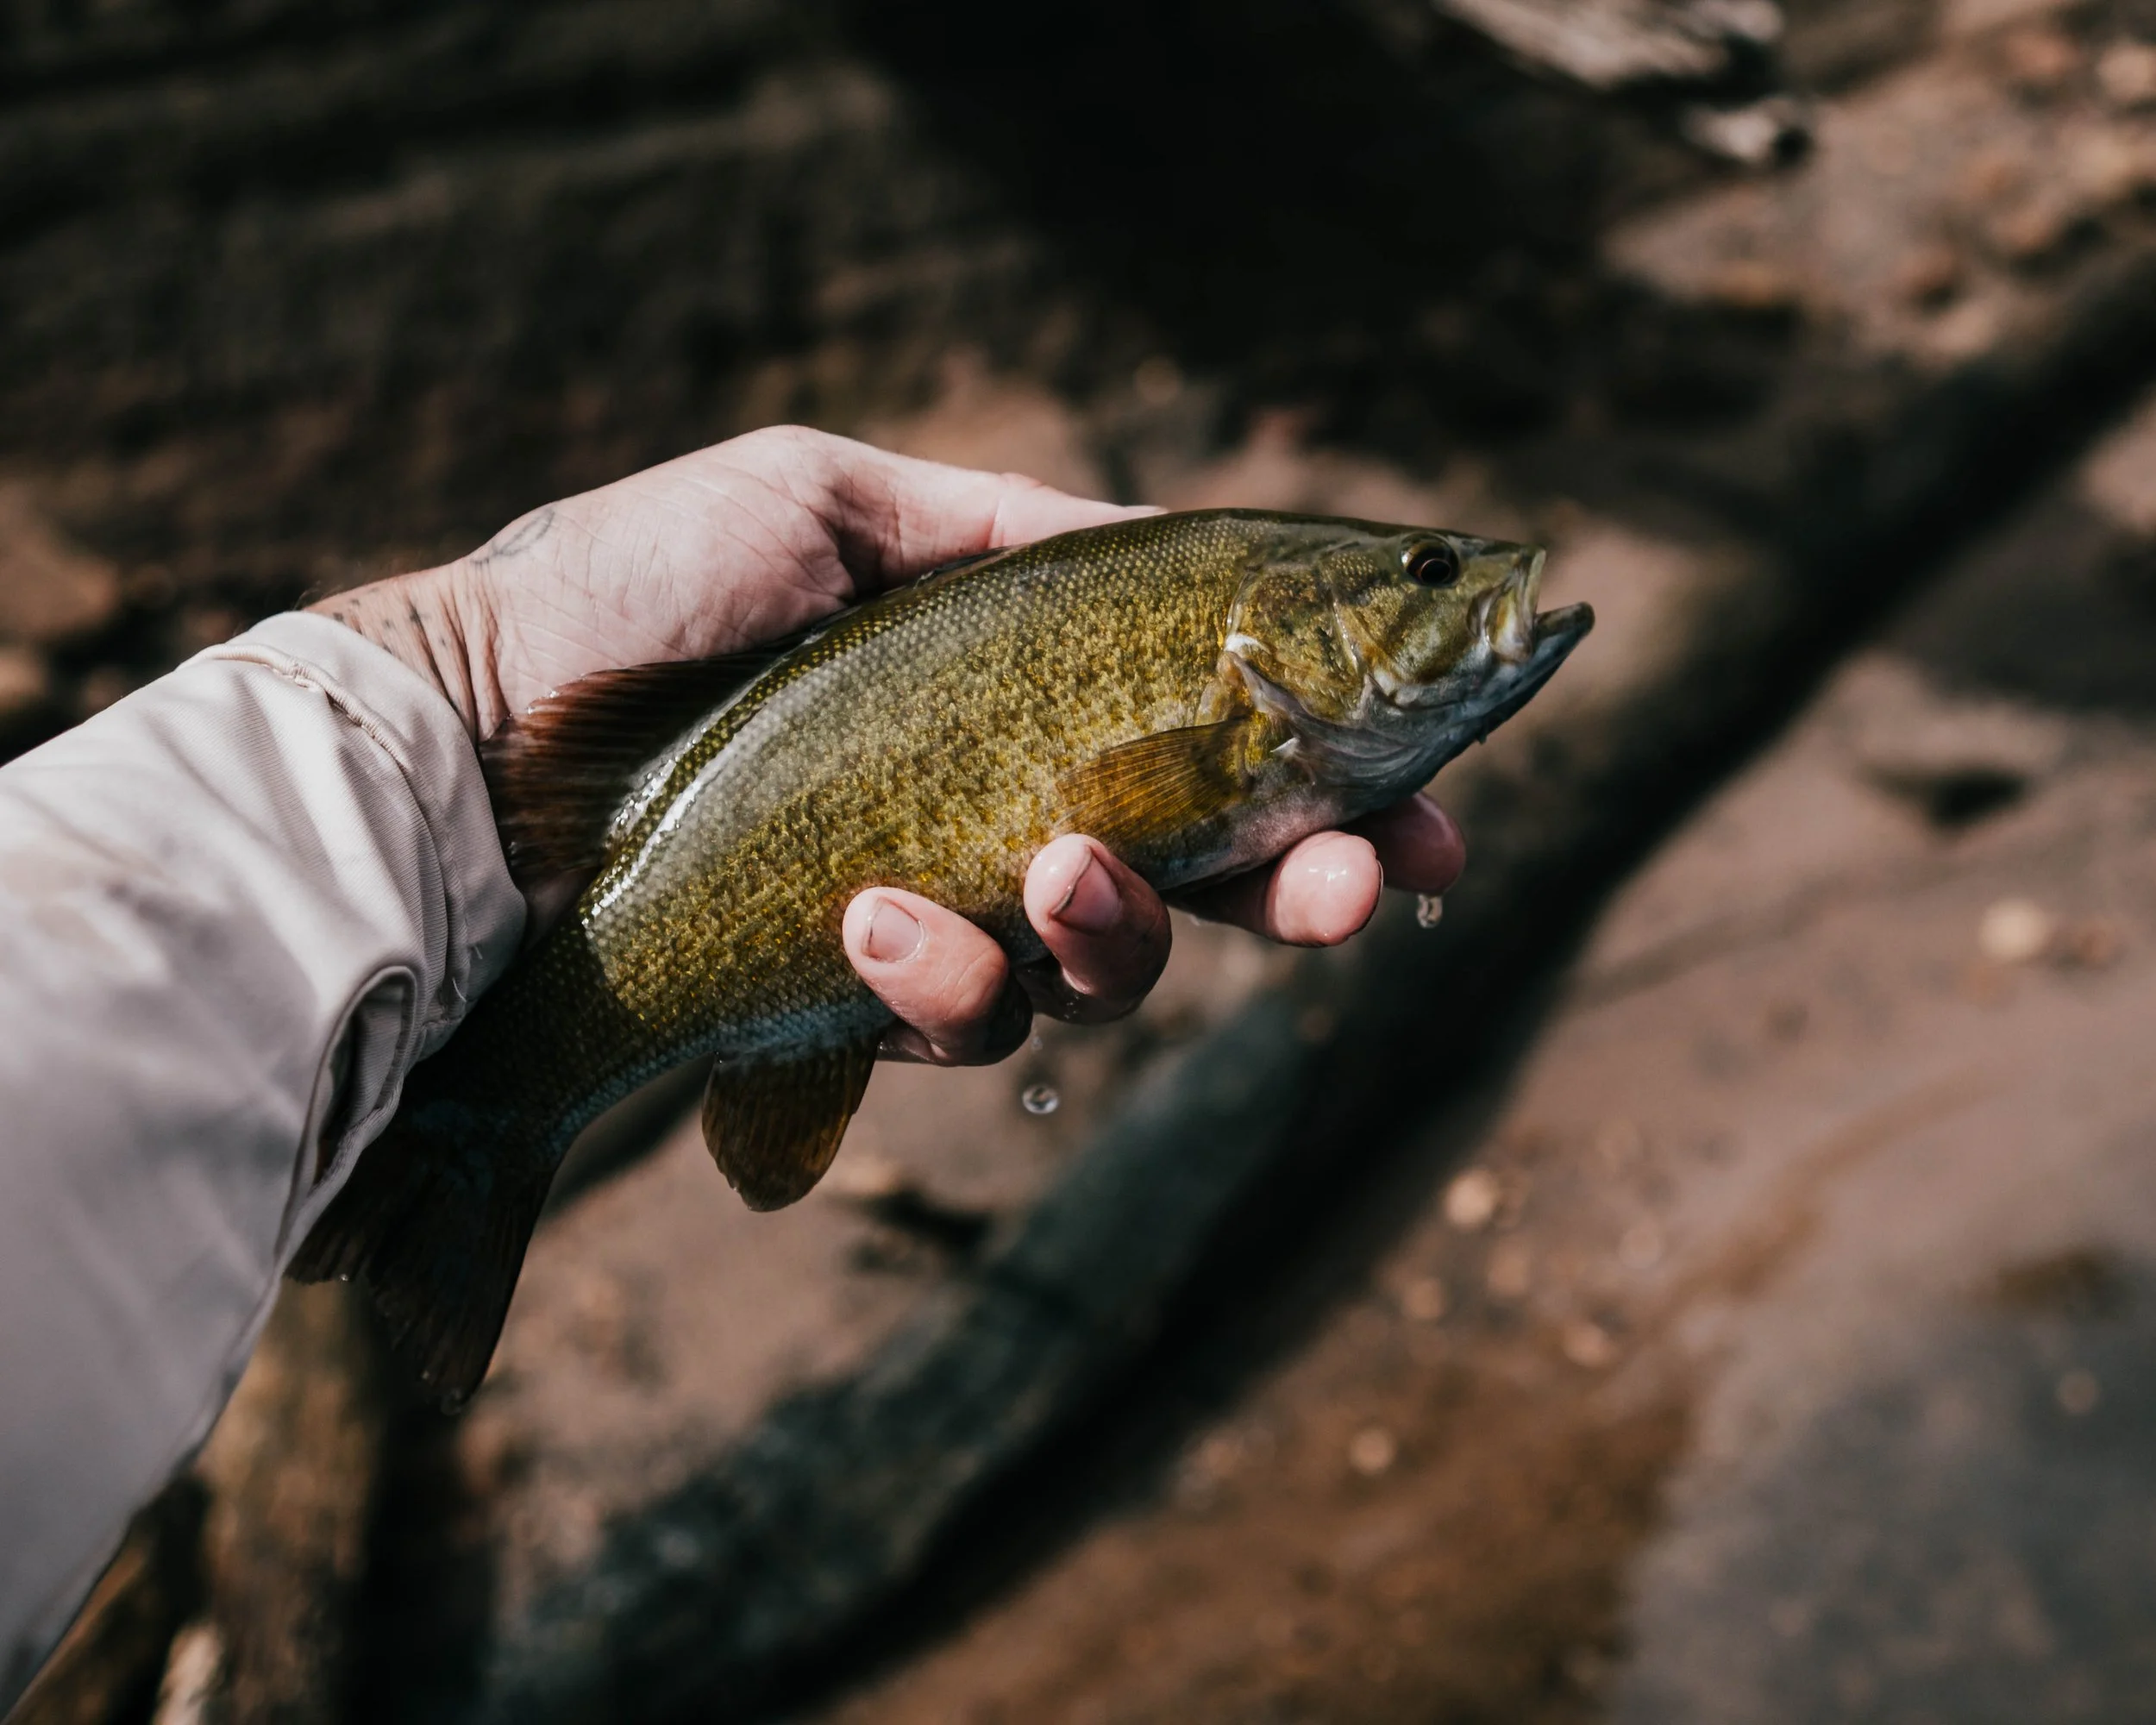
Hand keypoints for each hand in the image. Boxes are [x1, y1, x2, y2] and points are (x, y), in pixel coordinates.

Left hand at [313, 426, 1465, 1063]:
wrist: (476, 724)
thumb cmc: (637, 589)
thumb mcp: (833, 500)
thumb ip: (1017, 530)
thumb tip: (1175, 542)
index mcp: (1026, 702)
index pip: (1219, 757)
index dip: (1340, 799)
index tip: (1431, 826)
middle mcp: (1003, 819)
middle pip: (1208, 890)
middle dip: (1303, 894)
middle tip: (1349, 891)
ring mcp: (939, 923)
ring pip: (1100, 974)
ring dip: (1110, 935)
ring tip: (1045, 873)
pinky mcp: (854, 1008)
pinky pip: (958, 1025)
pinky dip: (943, 978)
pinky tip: (877, 921)